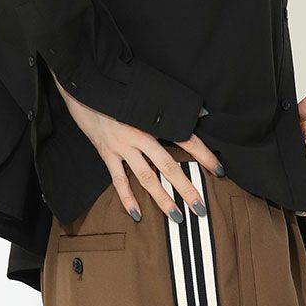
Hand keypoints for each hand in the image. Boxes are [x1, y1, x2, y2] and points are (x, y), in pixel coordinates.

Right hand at [53, 74, 221, 222]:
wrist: (86, 88)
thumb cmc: (119, 91)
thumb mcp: (146, 96)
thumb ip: (168, 110)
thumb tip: (200, 113)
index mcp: (153, 121)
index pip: (186, 140)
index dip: (204, 156)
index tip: (219, 170)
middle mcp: (139, 136)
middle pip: (168, 167)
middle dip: (186, 189)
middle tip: (200, 208)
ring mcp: (122, 147)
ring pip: (147, 178)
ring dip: (162, 199)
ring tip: (177, 217)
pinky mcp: (106, 153)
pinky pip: (119, 181)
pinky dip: (128, 199)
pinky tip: (137, 215)